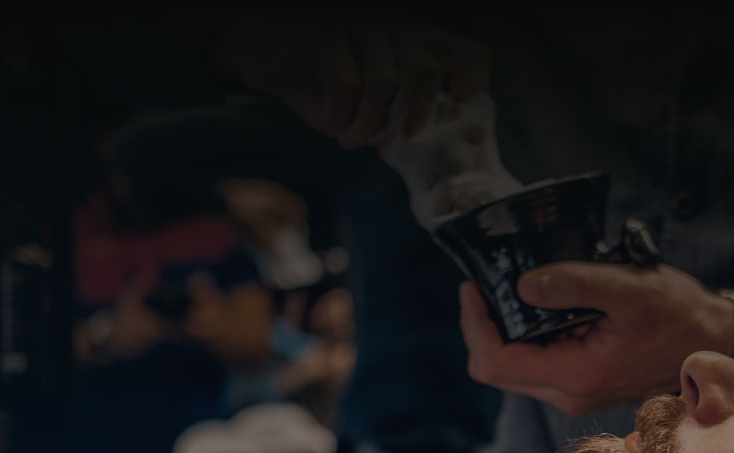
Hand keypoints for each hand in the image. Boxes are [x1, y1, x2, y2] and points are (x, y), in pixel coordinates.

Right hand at [208, 15, 489, 148]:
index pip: (467, 52)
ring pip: (383, 80)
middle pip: (424, 68)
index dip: (471, 80)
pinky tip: (329, 120)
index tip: (457, 107)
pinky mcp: (325, 34)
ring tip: (351, 136)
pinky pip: (346, 83)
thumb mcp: (372, 105)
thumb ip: (403, 117)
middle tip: (402, 136)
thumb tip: (432, 146)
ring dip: (367, 121)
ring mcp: (358, 25)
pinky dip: (339, 113)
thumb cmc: (322, 83)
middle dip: (413, 112)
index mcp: (416, 42)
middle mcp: (393, 27)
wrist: (262, 53)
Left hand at [459, 263, 733, 416]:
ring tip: (522, 288)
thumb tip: (522, 285)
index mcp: (577, 377)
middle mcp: (570, 395)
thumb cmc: (680, 315)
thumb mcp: (630, 288)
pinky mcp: (582, 385)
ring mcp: (575, 393)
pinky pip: (537, 362)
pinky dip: (530, 334)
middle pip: (497, 367)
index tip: (475, 285)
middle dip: (486, 324)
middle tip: (492, 281)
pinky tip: (547, 304)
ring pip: (514, 366)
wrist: (713, 343)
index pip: (493, 364)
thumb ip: (575, 283)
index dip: (474, 325)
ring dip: (508, 328)